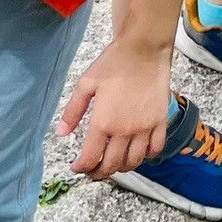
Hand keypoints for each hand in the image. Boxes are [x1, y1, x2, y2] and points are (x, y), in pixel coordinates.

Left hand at [59, 33, 174, 177]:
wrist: (144, 48)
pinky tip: (138, 151)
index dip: (81, 168)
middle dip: (99, 172)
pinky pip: (155, 148)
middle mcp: (125, 130)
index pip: (91, 158)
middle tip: (93, 170)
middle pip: (112, 165)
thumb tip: (61, 133)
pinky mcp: (160, 121)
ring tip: (113, 162)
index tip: (77, 167)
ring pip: (134, 161)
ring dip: (122, 167)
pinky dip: (147, 156)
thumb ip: (73, 111)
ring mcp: (145, 128)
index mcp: (103, 122)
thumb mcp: (86, 83)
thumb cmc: (113, 63)